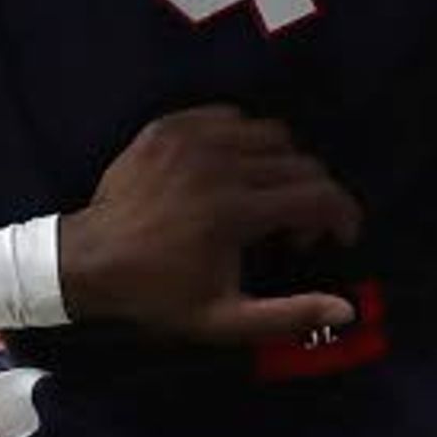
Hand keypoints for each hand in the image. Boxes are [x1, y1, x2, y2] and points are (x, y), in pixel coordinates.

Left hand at [54, 106, 363, 346]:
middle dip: (313, 198)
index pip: (319, 196)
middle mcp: (221, 163)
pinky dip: (244, 141)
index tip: (338, 238)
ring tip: (264, 200)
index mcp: (236, 210)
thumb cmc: (159, 292)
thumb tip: (347, 308)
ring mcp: (193, 137)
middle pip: (300, 162)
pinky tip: (232, 173)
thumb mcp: (223, 319)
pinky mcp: (171, 124)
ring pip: (270, 134)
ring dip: (283, 166)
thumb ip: (289, 314)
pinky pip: (230, 117)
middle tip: (292, 234)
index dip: (343, 216)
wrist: (88, 260)